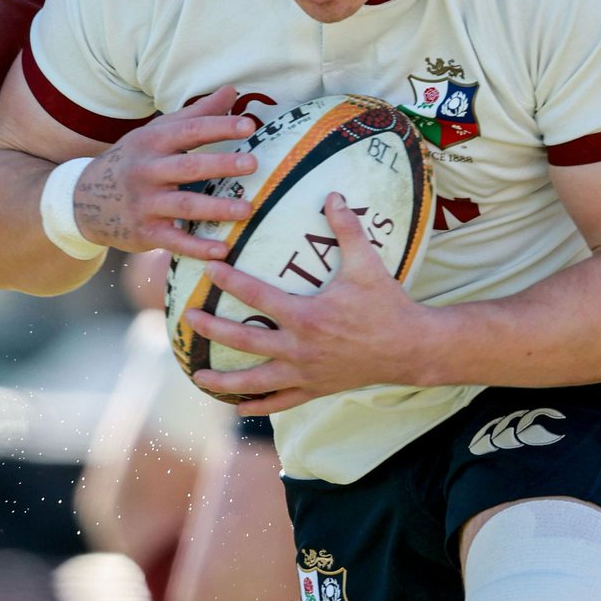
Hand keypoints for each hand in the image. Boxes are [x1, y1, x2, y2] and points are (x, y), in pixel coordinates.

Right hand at [74, 86, 260, 258]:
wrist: (83, 201)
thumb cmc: (132, 161)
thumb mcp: (154, 133)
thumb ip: (195, 114)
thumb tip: (231, 91)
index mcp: (151, 143)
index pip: (189, 131)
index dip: (219, 127)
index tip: (249, 125)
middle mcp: (146, 171)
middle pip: (186, 167)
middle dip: (220, 165)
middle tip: (253, 163)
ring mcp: (144, 204)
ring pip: (183, 206)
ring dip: (216, 208)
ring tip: (247, 209)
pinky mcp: (145, 233)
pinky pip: (174, 241)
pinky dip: (197, 247)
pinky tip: (223, 250)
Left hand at [188, 193, 438, 411]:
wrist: (413, 348)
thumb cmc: (388, 304)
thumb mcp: (368, 264)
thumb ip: (347, 229)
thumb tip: (333, 193)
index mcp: (307, 316)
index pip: (257, 296)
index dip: (229, 280)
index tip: (208, 268)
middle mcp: (300, 348)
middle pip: (244, 339)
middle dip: (212, 330)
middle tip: (187, 319)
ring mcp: (306, 373)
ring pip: (256, 380)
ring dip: (224, 380)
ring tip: (196, 376)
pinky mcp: (316, 388)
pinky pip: (281, 401)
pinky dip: (258, 405)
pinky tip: (238, 406)